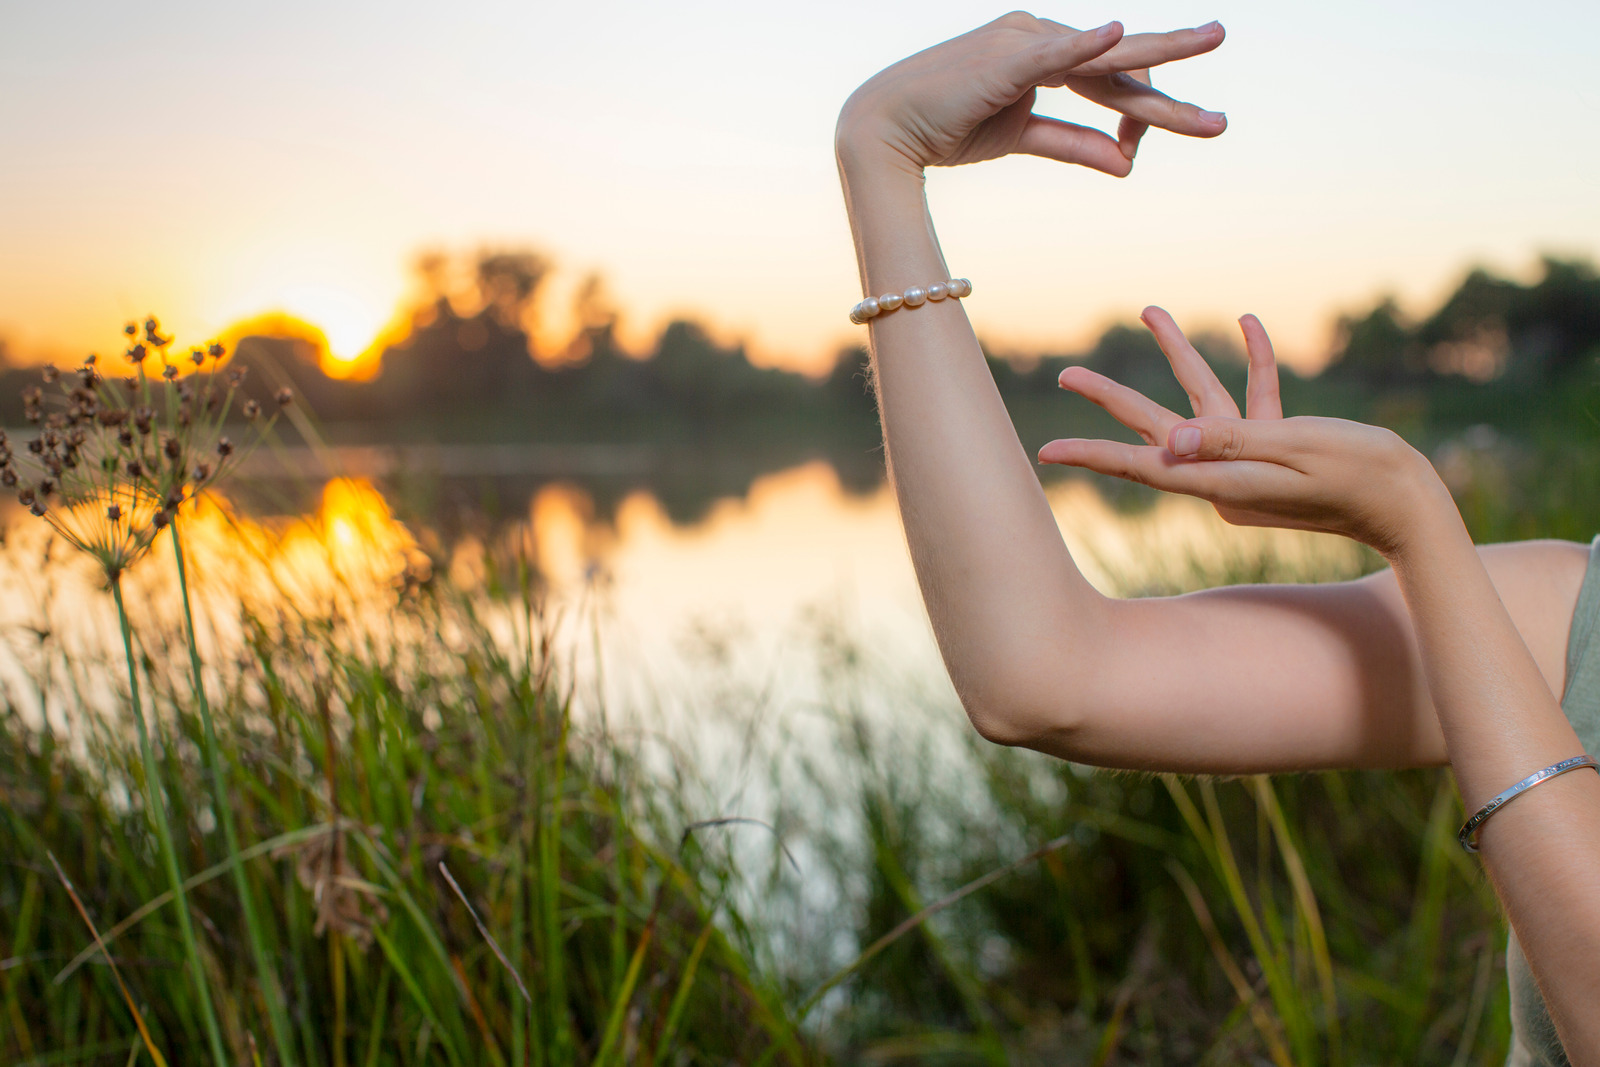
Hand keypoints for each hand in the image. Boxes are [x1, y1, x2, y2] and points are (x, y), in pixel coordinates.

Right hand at [837, 13, 1227, 178]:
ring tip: (1211, 44)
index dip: (1143, 111)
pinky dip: (1086, 45)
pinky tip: (1116, 35)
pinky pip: (1053, 54)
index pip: (1110, 79)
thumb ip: (1074, 145)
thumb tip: (1128, 163)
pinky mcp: (1003, 61)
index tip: (1160, 140)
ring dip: (1160, 58)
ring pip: (1104, 59)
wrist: (881, 130)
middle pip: (1120, 65)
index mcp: (1042, 54)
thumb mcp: (1020, 139)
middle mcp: (1039, 38)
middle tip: (1222, 114)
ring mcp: (1023, 43)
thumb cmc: (944, 128)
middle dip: (1176, 82)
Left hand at [1037, 308, 1453, 557]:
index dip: (1094, 454)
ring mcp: (1247, 461)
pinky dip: (1251, 363)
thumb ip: (1234, 441)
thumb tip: (1172, 443)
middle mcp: (1224, 474)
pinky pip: (1253, 399)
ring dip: (1180, 353)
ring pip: (1201, 398)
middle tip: (1067, 375)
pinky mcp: (1275, 447)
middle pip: (1156, 427)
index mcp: (1221, 482)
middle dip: (1112, 398)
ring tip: (1150, 310)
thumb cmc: (1359, 475)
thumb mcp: (1294, 450)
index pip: (1144, 465)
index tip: (1047, 453)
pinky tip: (1247, 323)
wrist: (1409, 505)